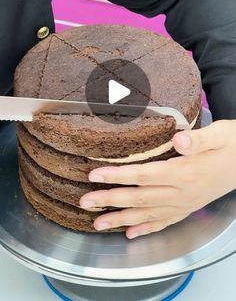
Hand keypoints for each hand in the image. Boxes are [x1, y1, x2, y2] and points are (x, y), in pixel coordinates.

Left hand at [79, 120, 235, 238]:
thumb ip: (198, 139)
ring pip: (147, 214)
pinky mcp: (188, 207)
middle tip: (85, 202)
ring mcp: (184, 203)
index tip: (94, 176)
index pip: (143, 175)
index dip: (117, 176)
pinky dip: (147, 228)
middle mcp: (181, 192)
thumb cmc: (232, 145)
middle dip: (110, 200)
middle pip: (139, 198)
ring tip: (98, 224)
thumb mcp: (219, 135)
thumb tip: (178, 139)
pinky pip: (164, 222)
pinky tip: (132, 233)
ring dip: (121, 219)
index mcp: (184, 172)